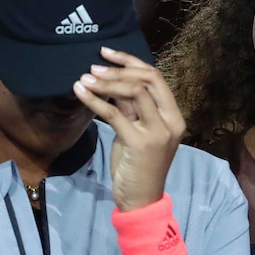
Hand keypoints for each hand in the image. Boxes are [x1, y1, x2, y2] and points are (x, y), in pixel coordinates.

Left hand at [73, 47, 185, 211]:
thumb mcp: (136, 131)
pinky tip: (80, 93)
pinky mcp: (139, 143)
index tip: (107, 53)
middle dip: (119, 68)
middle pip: (149, 79)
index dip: (131, 61)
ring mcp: (157, 132)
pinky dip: (95, 100)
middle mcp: (170, 121)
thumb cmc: (138, 166)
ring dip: (106, 82)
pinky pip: (114, 114)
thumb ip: (131, 108)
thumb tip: (112, 82)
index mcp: (174, 115)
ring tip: (85, 78)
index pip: (155, 76)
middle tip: (94, 66)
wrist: (141, 200)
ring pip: (134, 91)